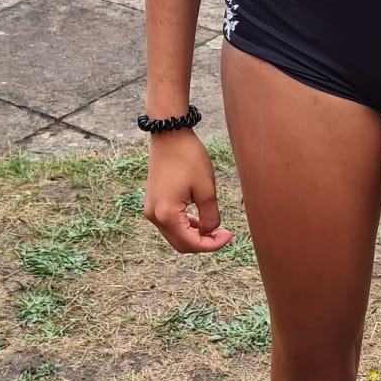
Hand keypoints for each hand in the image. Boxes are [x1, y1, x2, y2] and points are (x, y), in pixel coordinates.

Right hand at [143, 131, 232, 253]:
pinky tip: (200, 220)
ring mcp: (151, 209)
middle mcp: (154, 216)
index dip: (212, 245)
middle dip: (203, 243)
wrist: (169, 135)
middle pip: (181, 244)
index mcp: (166, 214)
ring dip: (194, 236)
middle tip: (224, 234)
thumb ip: (210, 216)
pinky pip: (169, 224)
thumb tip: (211, 231)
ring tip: (215, 227)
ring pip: (175, 235)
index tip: (230, 236)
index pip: (191, 243)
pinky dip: (185, 226)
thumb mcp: (206, 189)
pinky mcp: (153, 202)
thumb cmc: (188, 158)